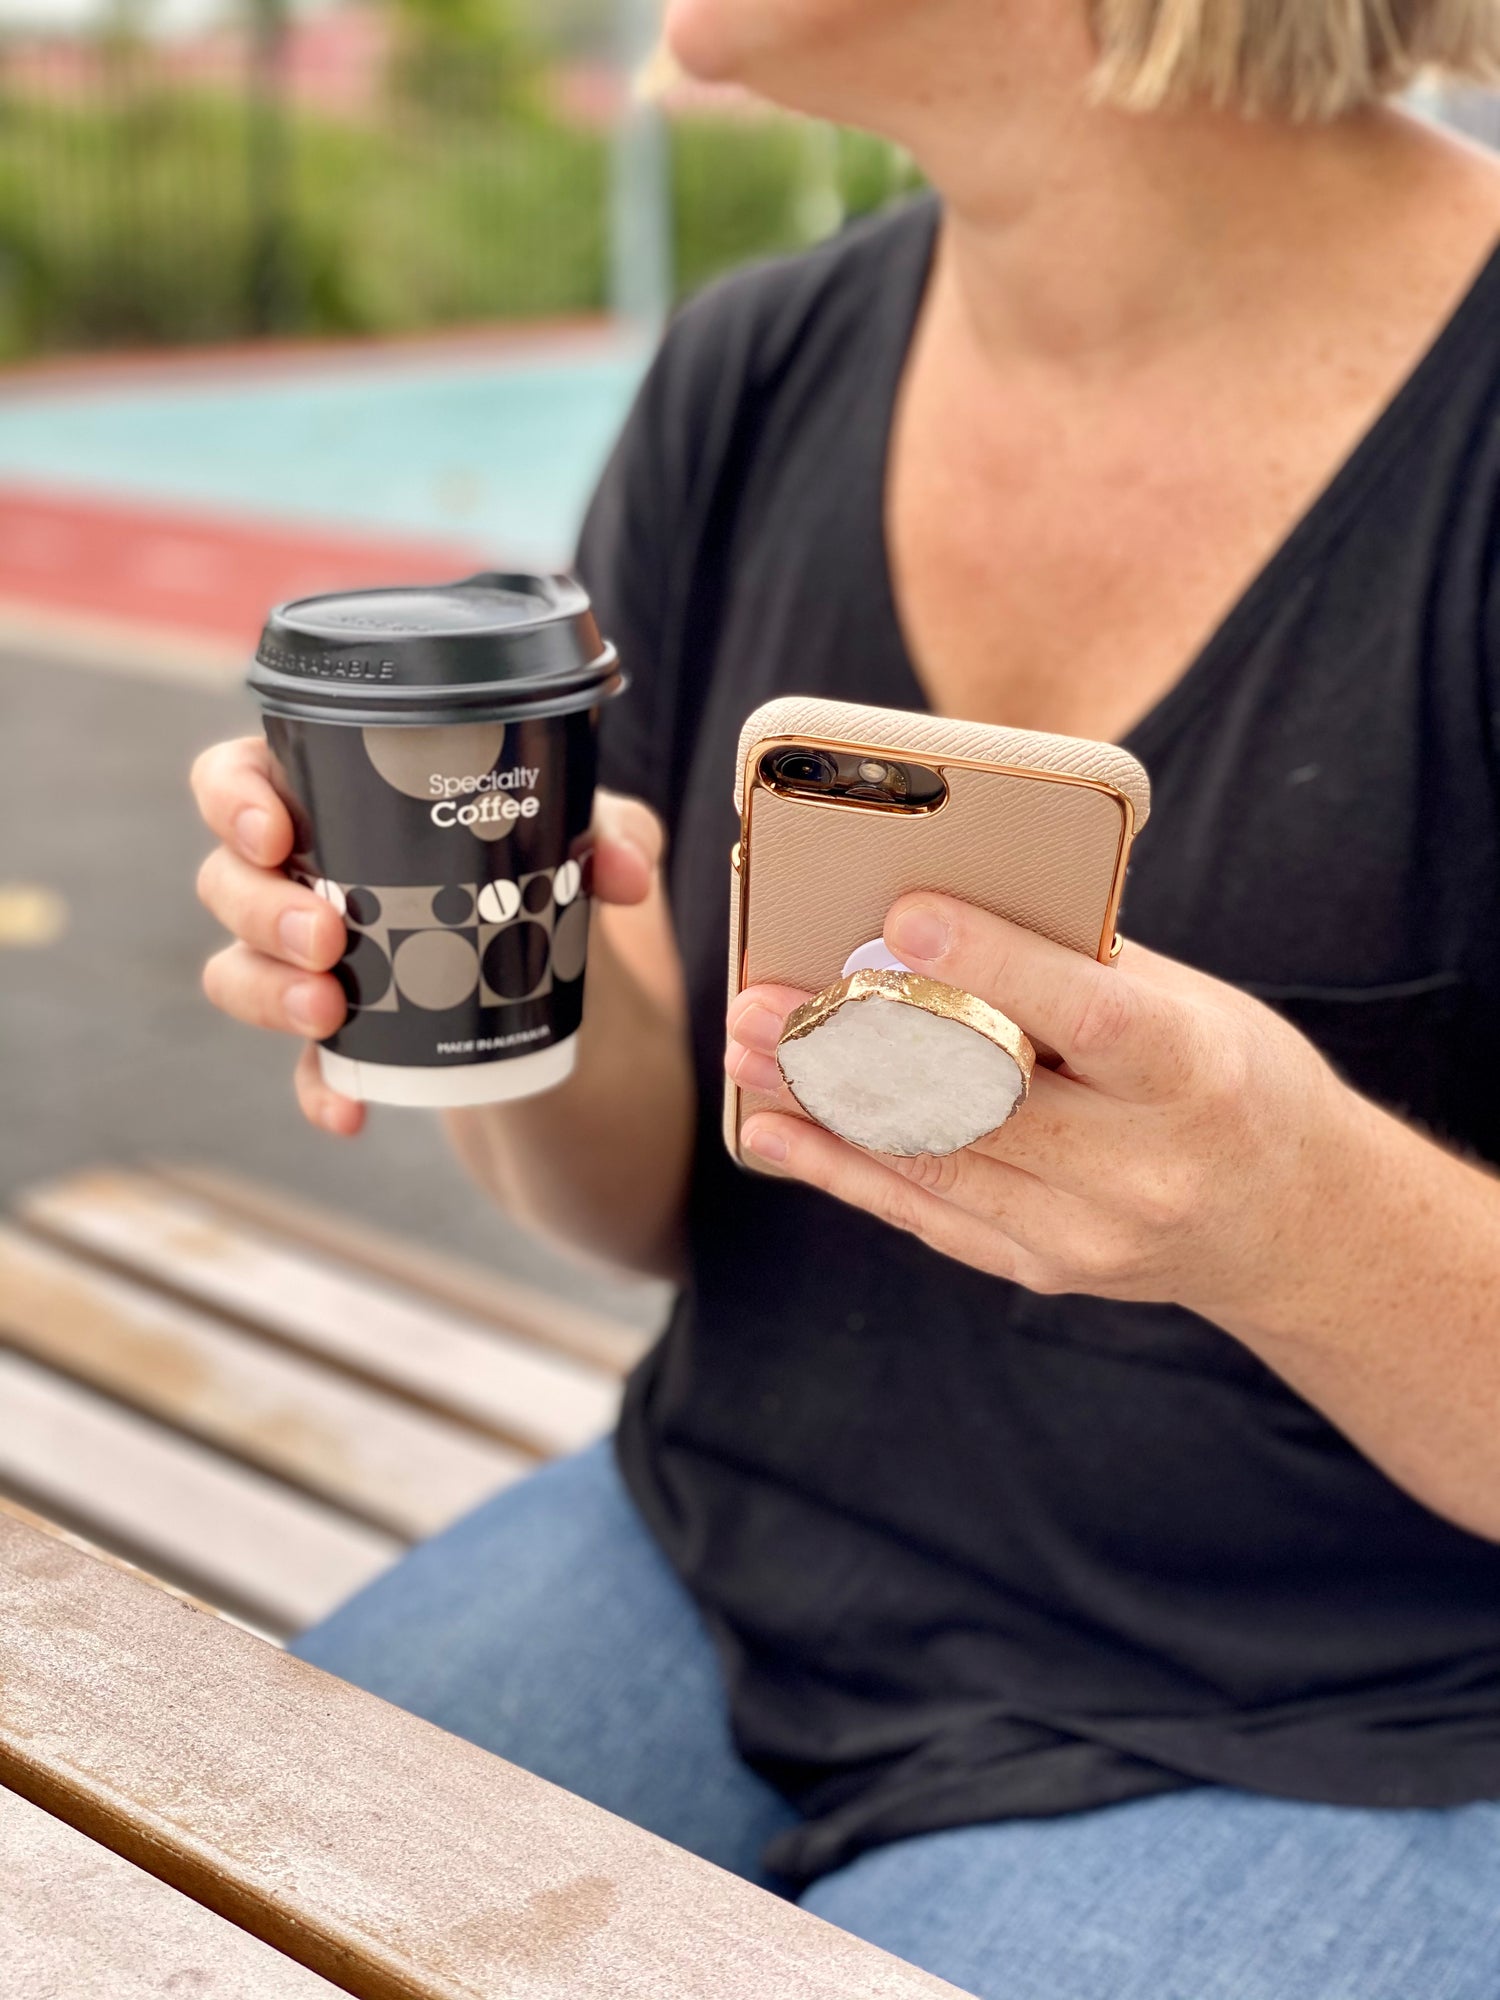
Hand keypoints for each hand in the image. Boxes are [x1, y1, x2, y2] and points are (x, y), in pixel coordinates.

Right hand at [191, 735, 662, 1136]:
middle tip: (325, 933)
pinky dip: (318, 1087)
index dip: (232, 799)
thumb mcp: (592, 840)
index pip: (240, 777)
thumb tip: (622, 873)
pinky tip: (349, 1110)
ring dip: (267, 991)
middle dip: (259, 908)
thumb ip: (613, 833)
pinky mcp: (342, 1038)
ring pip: (236, 970)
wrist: (570, 986)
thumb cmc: (547, 871)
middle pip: (226, 879)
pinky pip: (303, 1065)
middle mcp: (304, 876)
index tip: (275, 833)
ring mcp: (311, 962)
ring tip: (328, 1010)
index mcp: (340, 798)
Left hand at [725, 890, 1359, 1326]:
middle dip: (858, 1049)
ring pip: (934, 1162)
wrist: (1294, 1224)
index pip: (1084, 1014)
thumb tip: (928, 922)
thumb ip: (1075, 965)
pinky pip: (928, 1214)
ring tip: (747, 1052)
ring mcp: (1092, 1234)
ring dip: (824, 1105)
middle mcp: (1146, 1167)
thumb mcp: (1191, 1001)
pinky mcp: (1045, 1268)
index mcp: (1196, 1072)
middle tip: (760, 1001)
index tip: (903, 917)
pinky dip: (844, 1168)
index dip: (991, 967)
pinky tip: (776, 1131)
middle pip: (981, 1101)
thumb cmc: (1230, 1076)